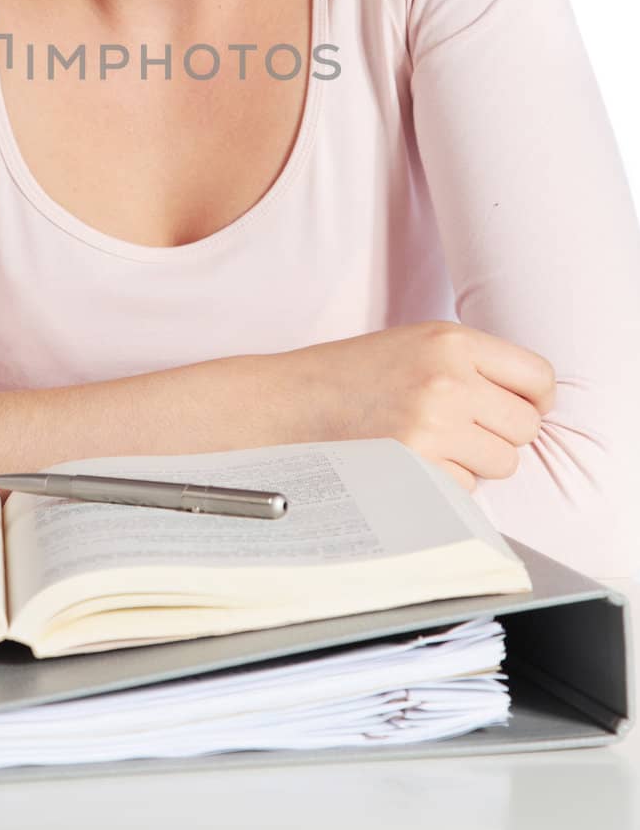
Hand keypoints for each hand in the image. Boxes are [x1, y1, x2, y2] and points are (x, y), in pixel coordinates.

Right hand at [263, 319, 556, 493]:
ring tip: (431, 443)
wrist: (289, 403)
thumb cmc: (353, 375)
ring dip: (476, 461)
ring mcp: (433, 427)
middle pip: (526, 426)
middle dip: (500, 433)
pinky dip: (446, 483)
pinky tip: (411, 462)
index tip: (517, 407)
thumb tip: (535, 402)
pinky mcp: (418, 468)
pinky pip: (468, 488)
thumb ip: (473, 364)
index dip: (534, 398)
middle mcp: (448, 380)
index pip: (538, 376)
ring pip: (503, 463)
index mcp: (451, 340)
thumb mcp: (415, 344)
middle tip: (462, 429)